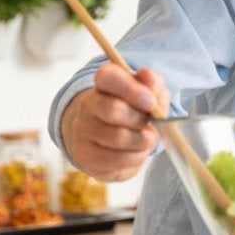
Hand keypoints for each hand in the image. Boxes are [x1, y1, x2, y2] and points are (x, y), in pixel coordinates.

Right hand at [60, 63, 169, 181]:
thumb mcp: (148, 91)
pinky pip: (118, 159)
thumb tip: (147, 75)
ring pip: (118, 137)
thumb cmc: (134, 110)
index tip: (151, 103)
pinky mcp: (86, 156)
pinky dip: (137, 157)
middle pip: (114, 110)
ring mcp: (83, 131)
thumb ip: (152, 81)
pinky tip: (137, 151)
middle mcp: (87, 105)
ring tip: (146, 139)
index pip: (108, 77)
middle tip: (149, 123)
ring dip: (143, 141)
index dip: (132, 90)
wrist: (107, 137)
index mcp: (103, 83)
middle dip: (140, 119)